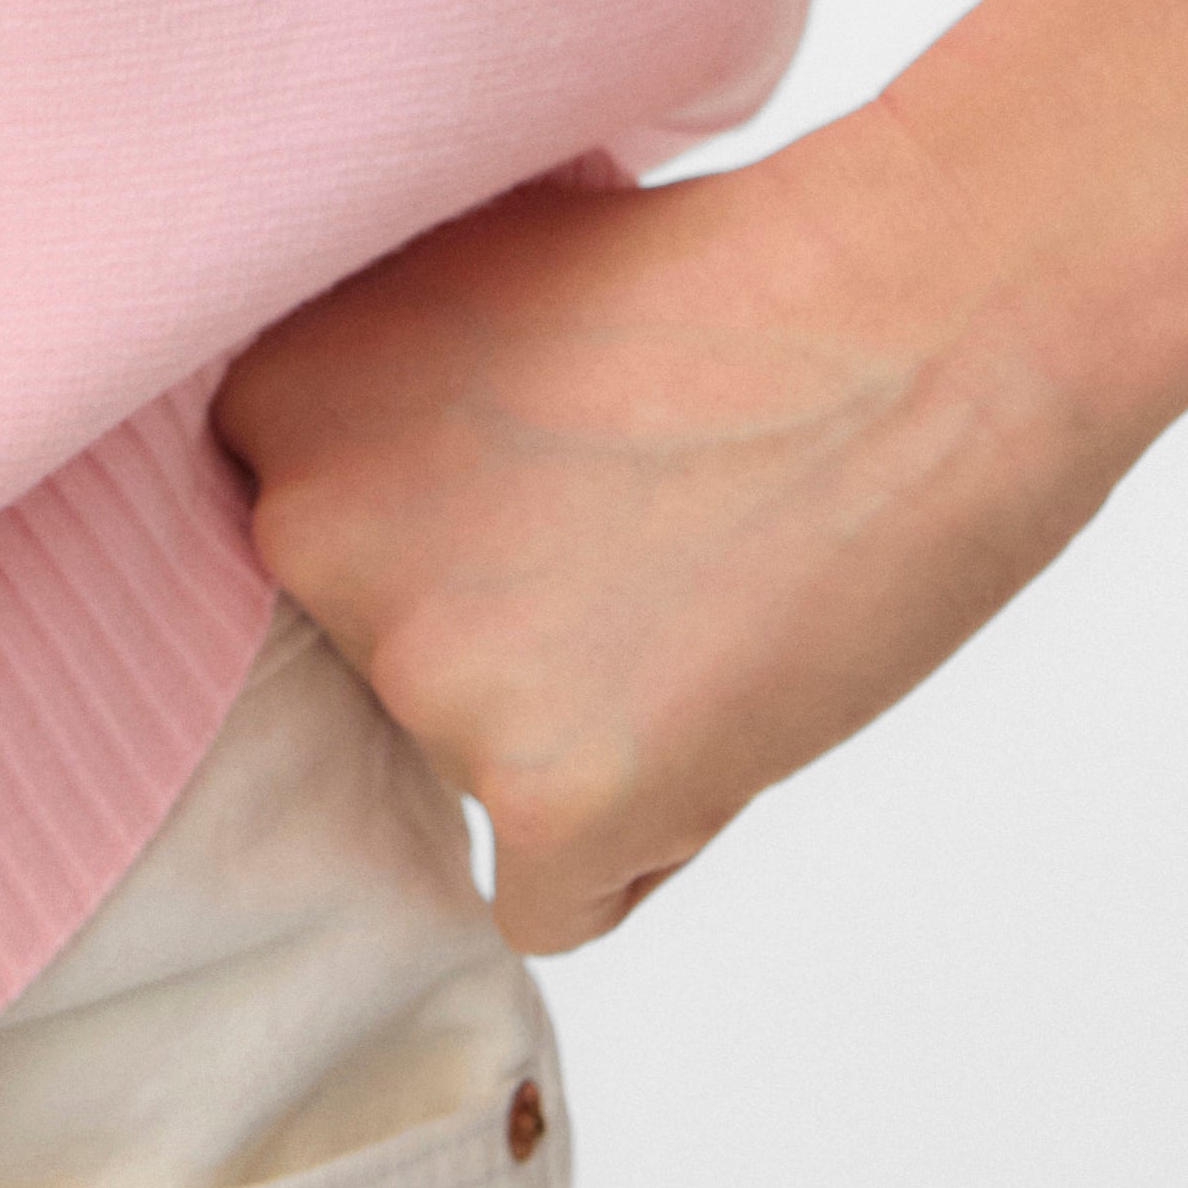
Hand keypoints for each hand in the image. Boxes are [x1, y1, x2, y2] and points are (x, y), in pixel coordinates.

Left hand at [204, 99, 1136, 948]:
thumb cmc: (722, 287)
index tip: (553, 480)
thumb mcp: (466, 288)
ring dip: (583, 737)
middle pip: (381, 674)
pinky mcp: (549, 800)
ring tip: (704, 598)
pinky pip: (551, 901)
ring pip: (480, 778)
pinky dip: (638, 846)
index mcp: (270, 404)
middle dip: (504, 645)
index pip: (312, 558)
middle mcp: (308, 536)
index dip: (451, 540)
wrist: (917, 319)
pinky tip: (716, 716)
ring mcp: (425, 674)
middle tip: (644, 541)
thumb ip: (370, 419)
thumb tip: (343, 550)